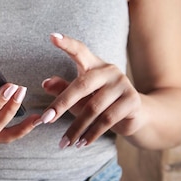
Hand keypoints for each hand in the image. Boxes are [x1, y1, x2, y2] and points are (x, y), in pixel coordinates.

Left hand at [37, 33, 144, 147]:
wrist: (136, 115)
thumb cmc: (100, 102)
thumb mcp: (80, 96)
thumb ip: (63, 89)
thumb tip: (45, 83)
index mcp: (94, 64)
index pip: (79, 50)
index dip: (66, 43)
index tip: (52, 37)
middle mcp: (109, 71)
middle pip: (81, 85)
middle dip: (61, 104)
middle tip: (45, 120)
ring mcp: (122, 85)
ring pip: (93, 108)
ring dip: (76, 128)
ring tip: (64, 143)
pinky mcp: (132, 101)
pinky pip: (107, 120)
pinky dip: (91, 134)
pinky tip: (81, 144)